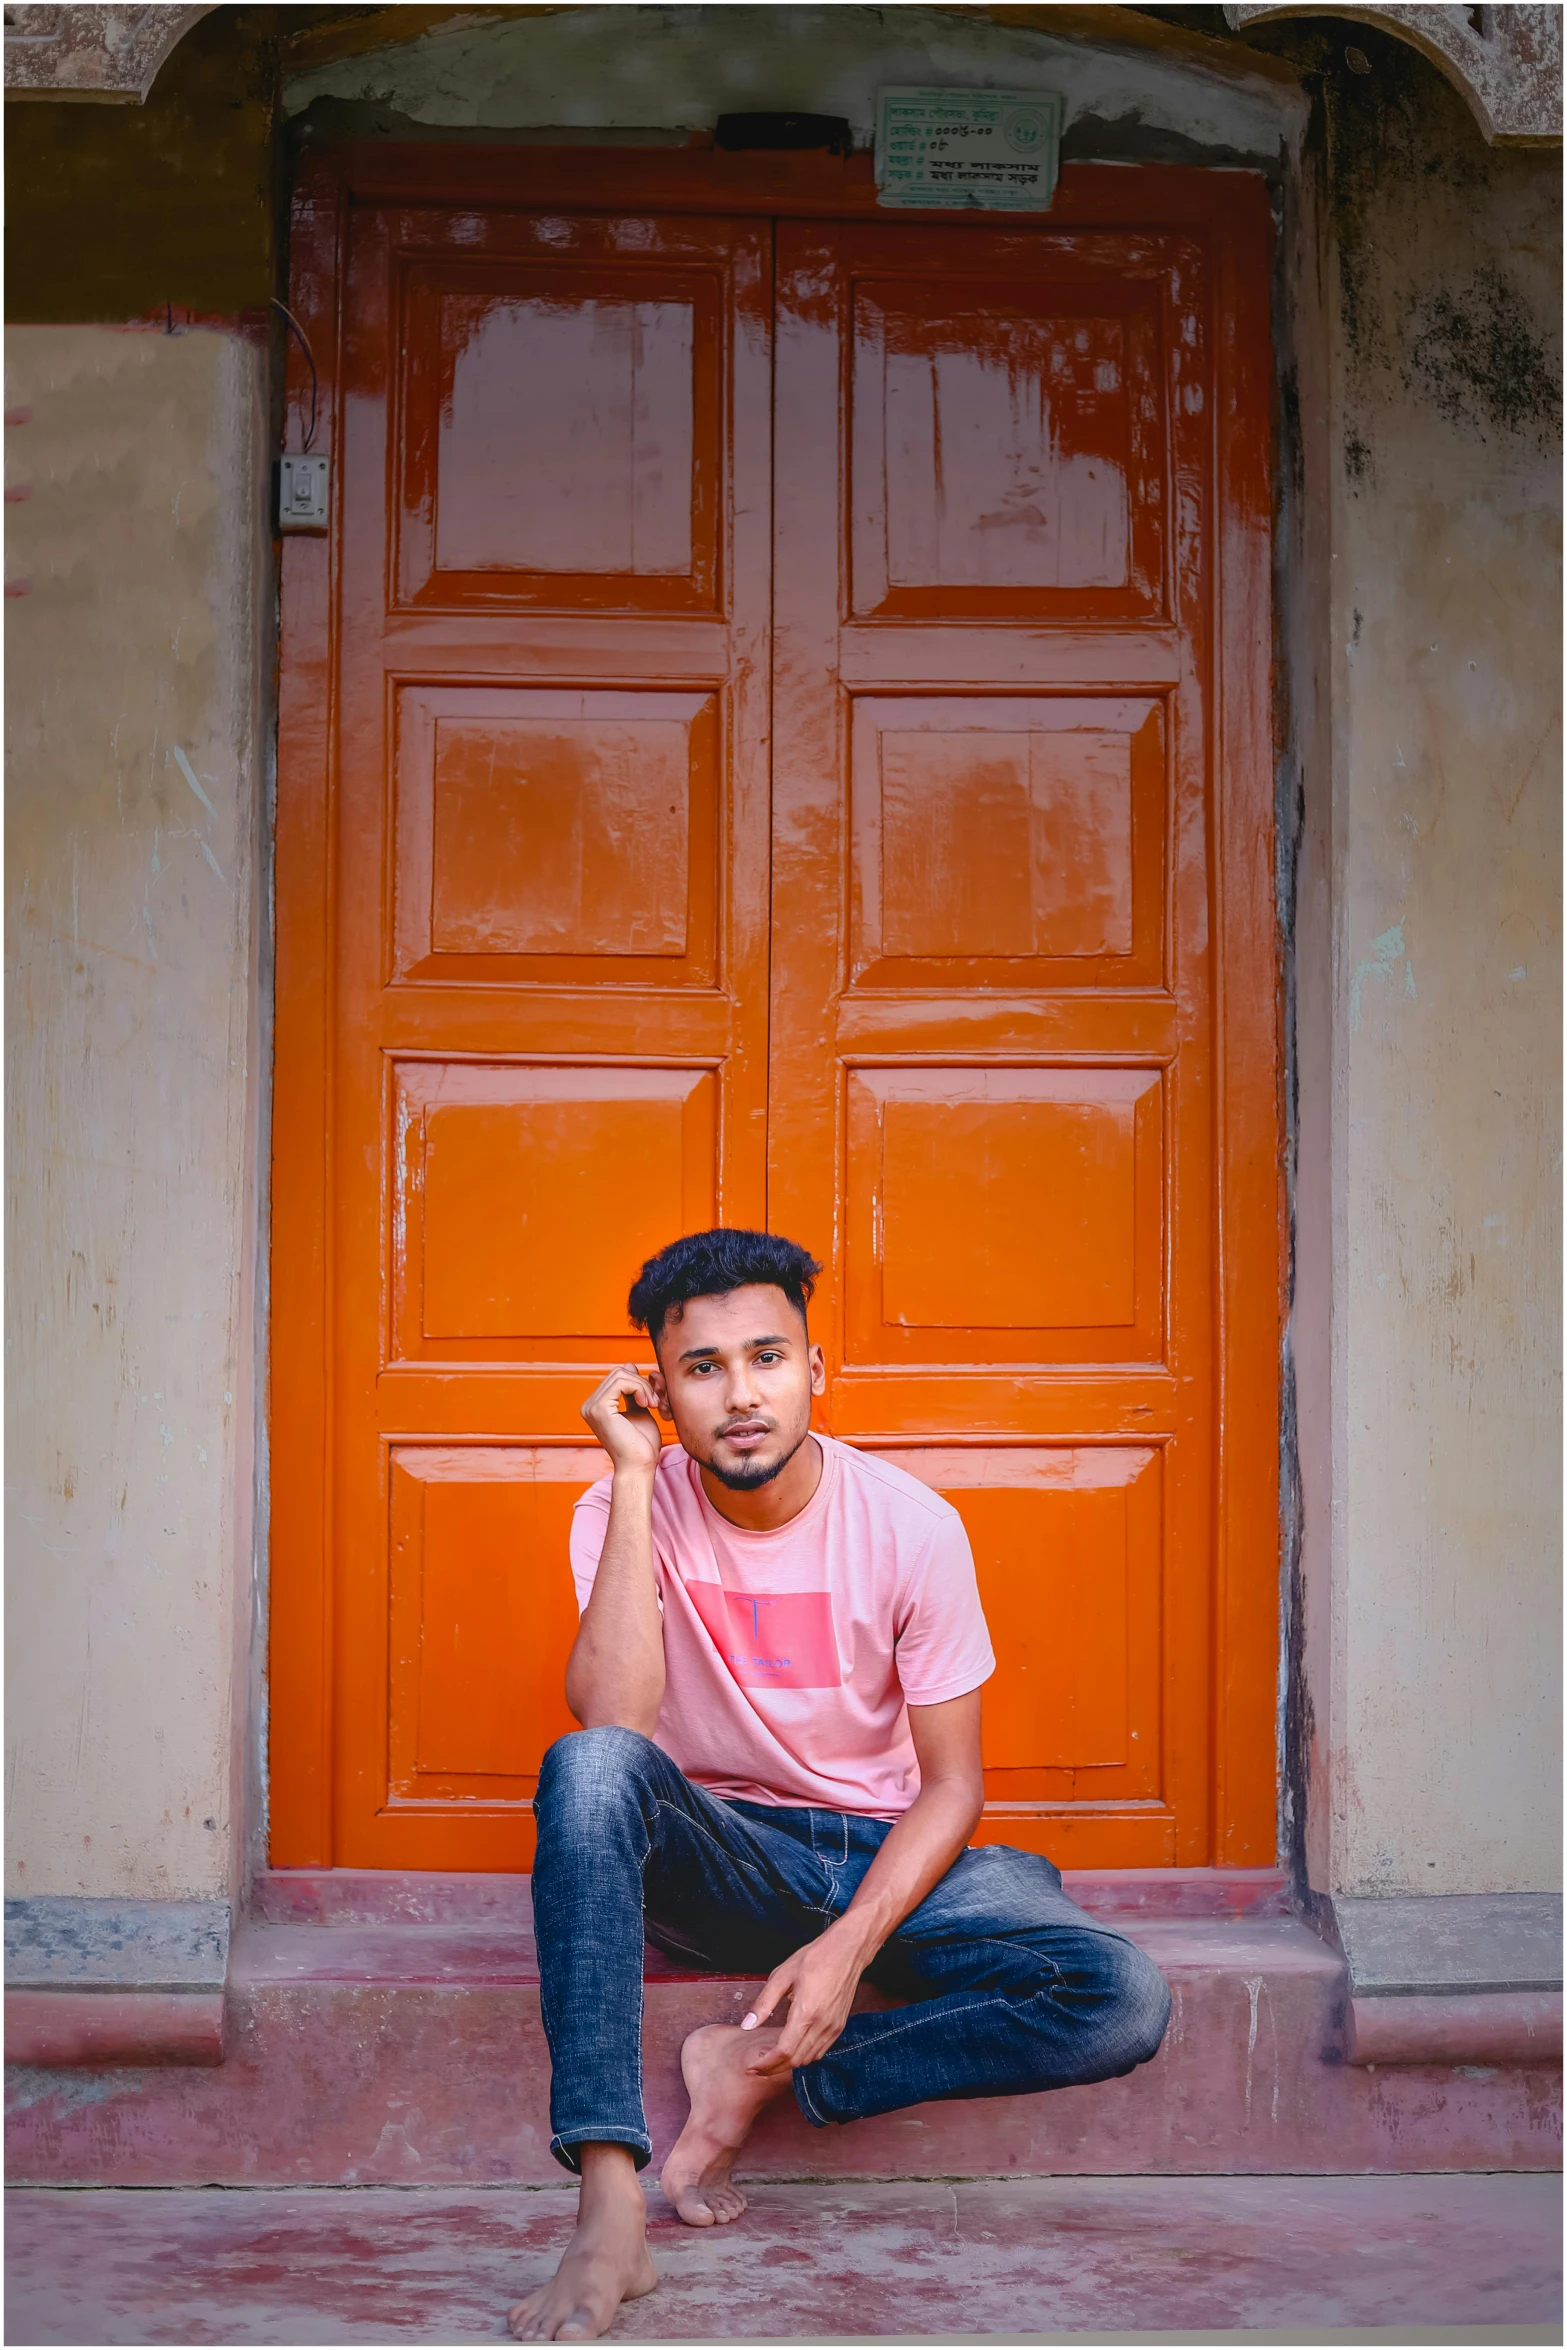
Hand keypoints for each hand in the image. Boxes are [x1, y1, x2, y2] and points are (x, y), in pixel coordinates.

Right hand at [580, 1363, 663, 1475]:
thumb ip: (632, 1391)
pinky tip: (646, 1404)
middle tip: (655, 1401)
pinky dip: (639, 1388)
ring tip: (652, 1404)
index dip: (638, 1381)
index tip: (652, 1399)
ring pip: (621, 1374)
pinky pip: (621, 1382)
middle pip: (618, 1372)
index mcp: (596, 1406)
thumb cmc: (641, 1445)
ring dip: (643, 1386)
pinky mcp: (599, 1409)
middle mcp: (589, 1405)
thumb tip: (629, 1365)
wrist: (639, 1467)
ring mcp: (591, 1407)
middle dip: (642, 1382)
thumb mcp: (638, 1410)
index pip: (617, 1376)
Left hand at [739, 1921, 869, 2076]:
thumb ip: (763, 2003)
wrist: (848, 1950)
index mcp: (806, 2013)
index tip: (752, 2066)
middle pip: (795, 2061)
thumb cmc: (816, 1957)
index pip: (784, 2052)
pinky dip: (804, 2055)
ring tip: (771, 2057)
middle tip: (756, 2066)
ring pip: (809, 2059)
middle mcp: (822, 2025)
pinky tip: (792, 2047)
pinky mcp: (839, 2026)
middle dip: (773, 2068)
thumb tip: (747, 2025)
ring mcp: (833, 2028)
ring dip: (789, 2064)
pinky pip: (820, 2051)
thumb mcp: (782, 1975)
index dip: (766, 2064)